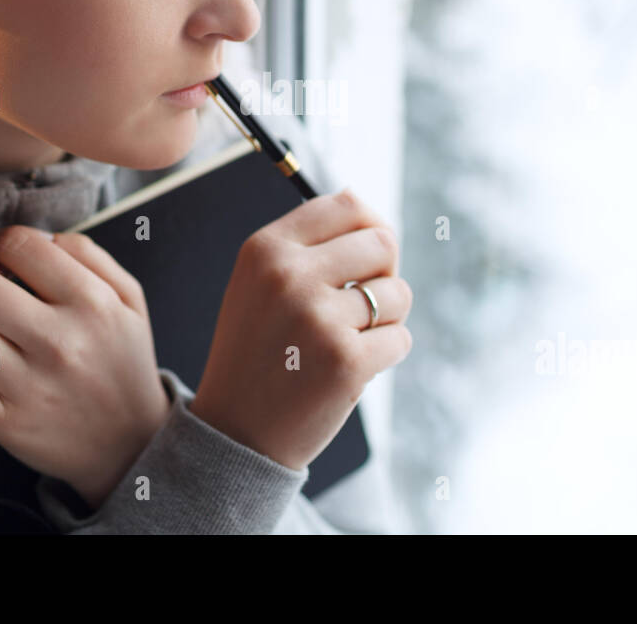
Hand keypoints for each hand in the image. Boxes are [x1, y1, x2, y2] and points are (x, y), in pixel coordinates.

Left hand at [0, 225, 169, 508]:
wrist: (130, 442)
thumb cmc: (122, 361)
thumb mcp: (129, 299)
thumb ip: (89, 255)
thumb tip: (36, 237)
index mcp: (91, 303)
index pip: (18, 246)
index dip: (1, 242)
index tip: (3, 257)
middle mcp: (58, 342)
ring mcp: (28, 385)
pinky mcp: (4, 422)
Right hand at [189, 189, 413, 471]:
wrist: (235, 432)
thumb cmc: (258, 352)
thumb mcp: (260, 284)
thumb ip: (309, 244)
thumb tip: (366, 207)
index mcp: (266, 249)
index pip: (347, 204)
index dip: (369, 228)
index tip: (363, 258)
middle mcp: (289, 275)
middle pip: (382, 242)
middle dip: (383, 273)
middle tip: (359, 305)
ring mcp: (317, 318)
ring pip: (397, 293)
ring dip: (386, 319)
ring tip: (348, 340)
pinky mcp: (346, 361)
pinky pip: (400, 338)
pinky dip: (386, 354)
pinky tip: (351, 368)